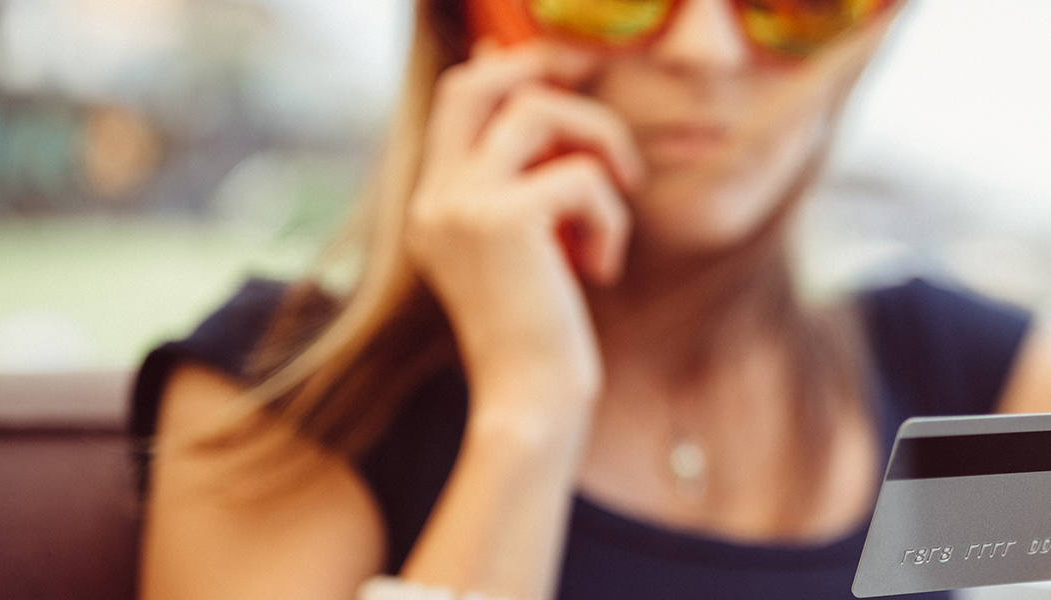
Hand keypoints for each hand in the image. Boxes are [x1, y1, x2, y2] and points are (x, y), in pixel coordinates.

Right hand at [405, 41, 640, 415]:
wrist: (529, 403)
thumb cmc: (541, 336)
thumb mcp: (527, 252)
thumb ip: (526, 188)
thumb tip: (549, 117)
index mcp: (434, 204)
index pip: (458, 98)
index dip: (514, 75)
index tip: (568, 94)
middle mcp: (435, 198)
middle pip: (478, 84)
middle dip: (548, 80)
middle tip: (598, 120)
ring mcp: (460, 205)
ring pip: (539, 112)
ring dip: (600, 147)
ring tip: (617, 205)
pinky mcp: (502, 221)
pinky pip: (582, 176)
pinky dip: (611, 218)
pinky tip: (601, 270)